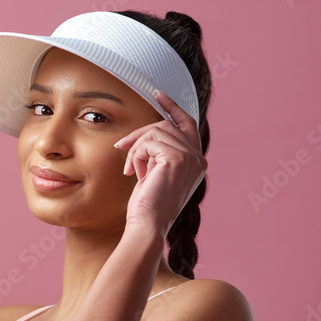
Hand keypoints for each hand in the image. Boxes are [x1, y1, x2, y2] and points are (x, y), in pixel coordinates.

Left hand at [114, 91, 206, 235]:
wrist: (147, 225)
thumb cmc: (146, 206)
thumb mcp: (155, 175)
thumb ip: (158, 155)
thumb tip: (147, 134)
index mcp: (197, 163)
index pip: (187, 124)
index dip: (172, 108)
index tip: (158, 94)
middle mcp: (198, 158)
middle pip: (166, 125)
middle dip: (139, 135)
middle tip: (121, 147)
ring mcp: (191, 157)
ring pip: (155, 131)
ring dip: (135, 149)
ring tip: (131, 170)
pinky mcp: (177, 158)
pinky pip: (149, 141)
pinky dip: (135, 155)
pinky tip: (134, 173)